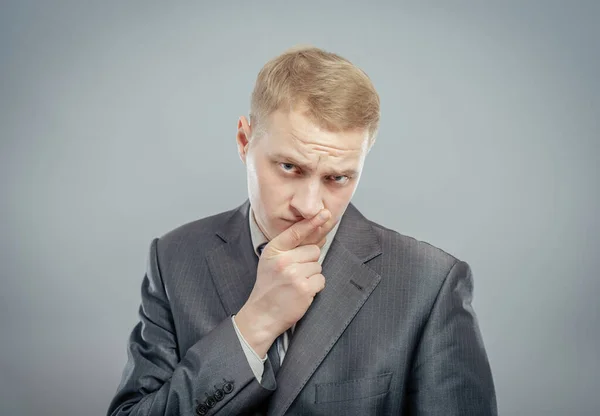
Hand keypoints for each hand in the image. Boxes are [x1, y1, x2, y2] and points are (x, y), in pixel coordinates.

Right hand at [234, 209, 336, 357]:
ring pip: (318, 265)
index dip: (313, 222)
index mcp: (273, 250)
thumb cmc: (269, 287)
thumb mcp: (272, 261)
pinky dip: (315, 287)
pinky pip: (321, 280)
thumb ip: (292, 247)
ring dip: (311, 275)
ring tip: (295, 284)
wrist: (262, 315)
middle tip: (294, 274)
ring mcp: (293, 274)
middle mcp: (282, 260)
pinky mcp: (304, 288)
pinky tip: (301, 292)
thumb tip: (320, 232)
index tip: (325, 213)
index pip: (297, 232)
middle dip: (309, 261)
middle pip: (313, 250)